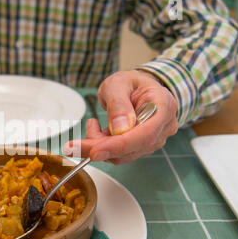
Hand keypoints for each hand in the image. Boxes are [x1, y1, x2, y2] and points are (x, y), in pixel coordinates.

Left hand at [64, 70, 178, 163]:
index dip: (119, 145)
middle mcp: (163, 127)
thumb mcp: (118, 84)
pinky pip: (119, 154)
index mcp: (164, 106)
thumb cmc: (130, 84)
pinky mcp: (141, 148)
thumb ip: (118, 104)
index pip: (145, 134)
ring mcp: (154, 140)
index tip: (95, 151)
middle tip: (73, 145)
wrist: (137, 89)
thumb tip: (120, 129)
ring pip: (124, 154)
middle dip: (100, 147)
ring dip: (99, 146)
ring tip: (92, 125)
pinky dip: (103, 147)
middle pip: (133, 147)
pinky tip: (98, 131)